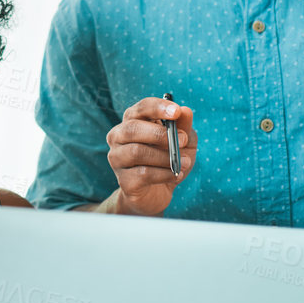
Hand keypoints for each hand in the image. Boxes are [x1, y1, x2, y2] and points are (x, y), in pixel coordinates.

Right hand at [100, 96, 195, 216]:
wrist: (157, 194)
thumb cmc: (168, 160)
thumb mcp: (183, 142)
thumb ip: (184, 126)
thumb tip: (186, 111)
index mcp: (133, 121)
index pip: (141, 108)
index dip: (158, 108)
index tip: (176, 111)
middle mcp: (119, 137)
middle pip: (132, 128)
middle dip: (159, 133)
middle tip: (183, 139)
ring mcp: (117, 159)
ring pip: (137, 152)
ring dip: (165, 156)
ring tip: (186, 162)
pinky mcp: (123, 180)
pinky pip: (143, 174)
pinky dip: (164, 174)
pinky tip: (176, 174)